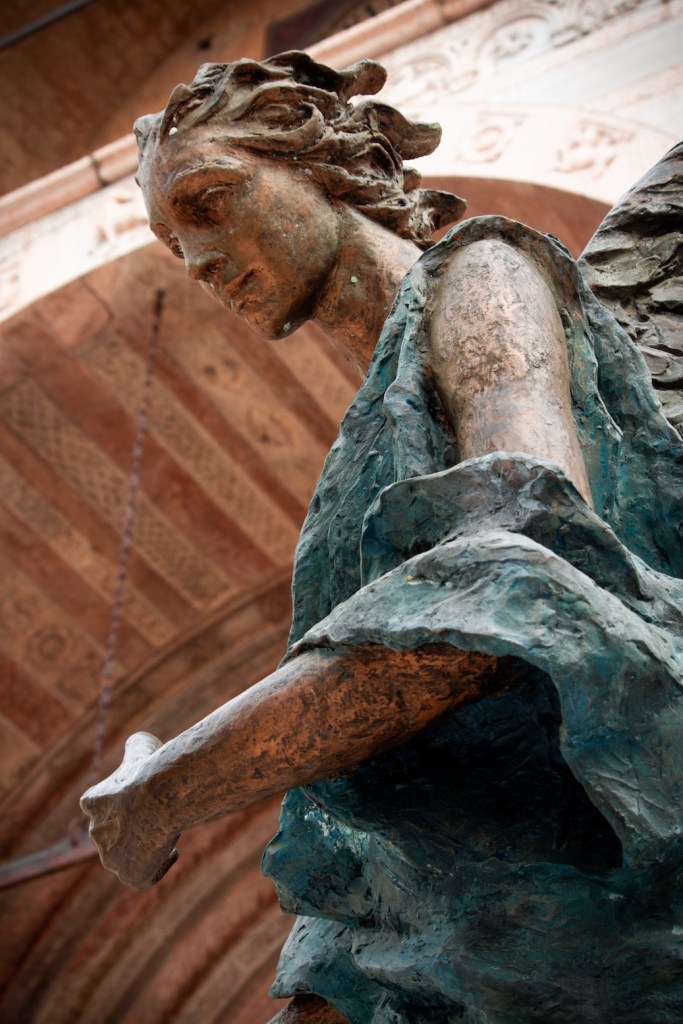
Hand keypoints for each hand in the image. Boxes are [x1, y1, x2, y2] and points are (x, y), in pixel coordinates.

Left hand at [80, 732, 178, 888]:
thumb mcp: (143, 746)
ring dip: (144, 849)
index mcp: (93, 802)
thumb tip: (138, 744)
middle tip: (157, 816)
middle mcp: (97, 833)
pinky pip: (144, 876)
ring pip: (126, 857)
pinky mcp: (132, 876)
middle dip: (131, 828)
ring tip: (167, 834)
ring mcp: (112, 858)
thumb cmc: (153, 769)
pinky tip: (172, 850)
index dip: (120, 801)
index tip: (140, 795)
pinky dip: (159, 865)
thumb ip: (137, 745)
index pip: (98, 803)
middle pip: (112, 834)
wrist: (160, 797)